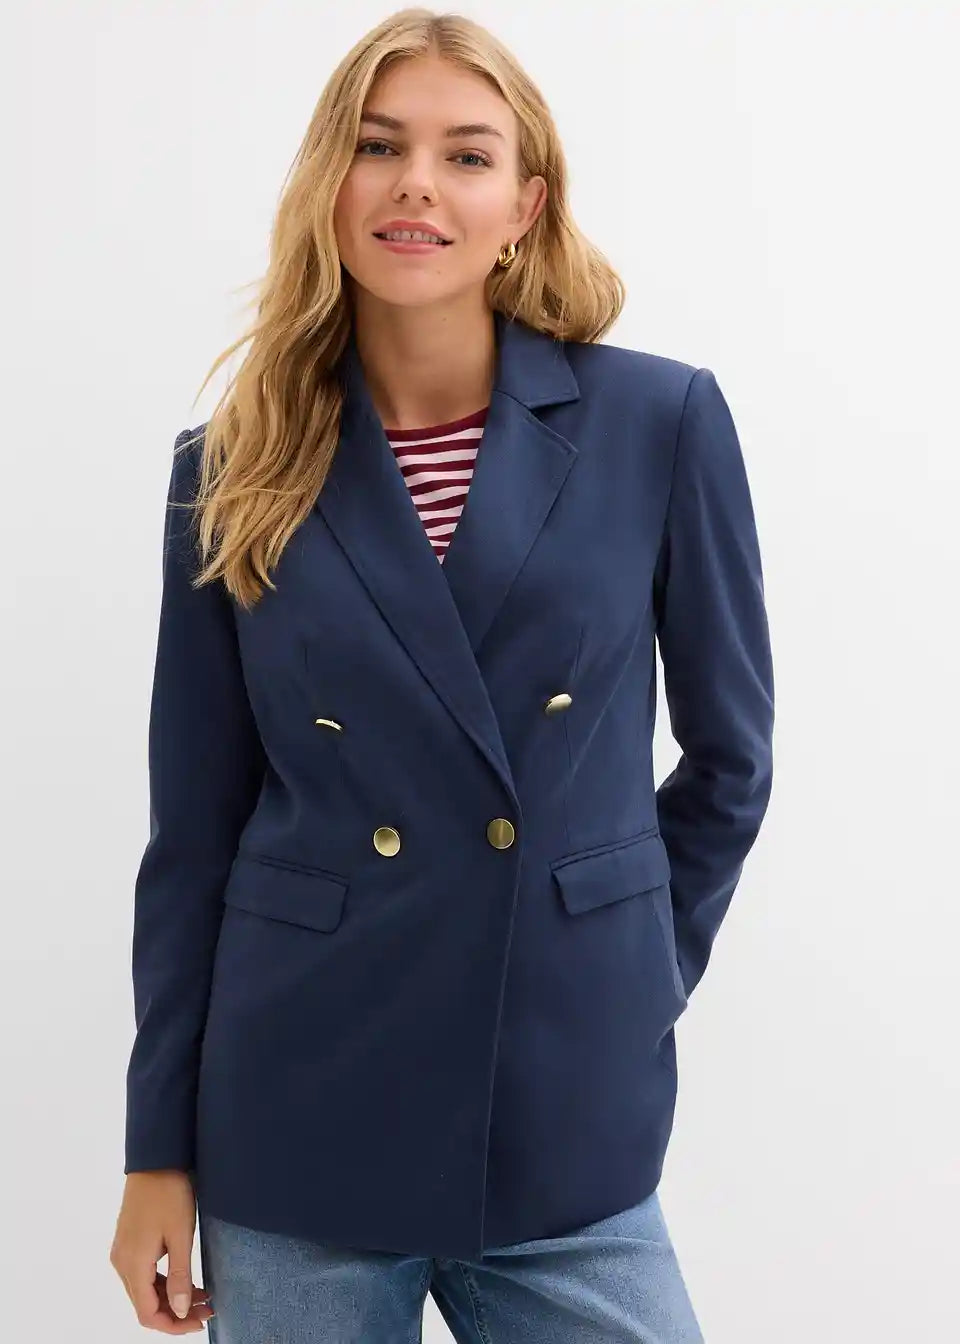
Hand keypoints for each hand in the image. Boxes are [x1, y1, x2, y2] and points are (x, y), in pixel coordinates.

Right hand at [110, 1170, 215, 1333]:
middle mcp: (122, 1262)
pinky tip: (186, 1279)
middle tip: (208, 1308)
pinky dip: (164, 1282)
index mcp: (132, 1264)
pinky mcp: (129, 1243)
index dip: (173, 1325)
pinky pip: (144, 1274)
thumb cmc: (169, 1193)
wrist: (156, 1158)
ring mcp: (123, 1252)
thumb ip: (179, 1275)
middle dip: (176, 1313)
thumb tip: (180, 1311)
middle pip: (145, 1305)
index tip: (200, 1321)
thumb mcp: (180, 1235)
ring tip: (203, 1295)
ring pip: (145, 1290)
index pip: (147, 1313)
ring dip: (171, 1298)